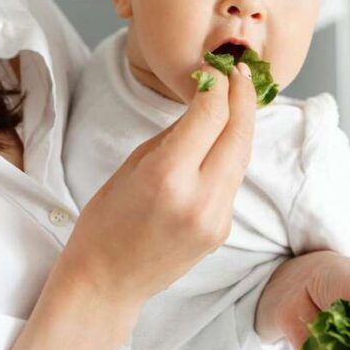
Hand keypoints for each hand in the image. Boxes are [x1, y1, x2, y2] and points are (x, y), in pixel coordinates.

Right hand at [58, 60, 255, 309]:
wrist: (108, 281)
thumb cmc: (106, 220)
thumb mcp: (133, 164)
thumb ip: (175, 134)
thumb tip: (205, 103)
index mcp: (167, 176)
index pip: (211, 115)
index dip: (217, 85)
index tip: (213, 69)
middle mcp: (198, 198)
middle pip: (239, 133)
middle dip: (243, 97)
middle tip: (239, 72)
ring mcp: (216, 218)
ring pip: (242, 156)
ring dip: (242, 124)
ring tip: (237, 97)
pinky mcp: (222, 230)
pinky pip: (233, 181)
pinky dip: (231, 154)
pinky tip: (224, 138)